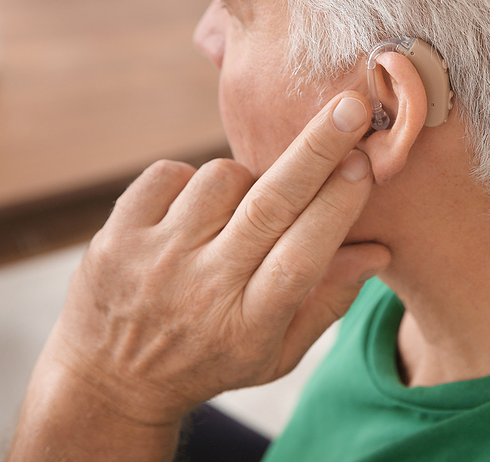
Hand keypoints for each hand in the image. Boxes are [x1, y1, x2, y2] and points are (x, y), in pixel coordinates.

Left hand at [7, 92, 388, 459]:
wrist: (111, 381)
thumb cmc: (211, 360)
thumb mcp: (276, 354)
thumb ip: (328, 301)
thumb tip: (378, 250)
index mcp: (249, 326)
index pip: (302, 257)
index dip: (337, 207)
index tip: (365, 163)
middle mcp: (202, 291)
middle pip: (269, 207)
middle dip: (316, 151)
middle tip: (350, 107)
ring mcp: (154, 261)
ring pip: (221, 178)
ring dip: (244, 179)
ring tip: (236, 212)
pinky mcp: (117, 236)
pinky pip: (169, 173)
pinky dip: (190, 180)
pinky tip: (191, 213)